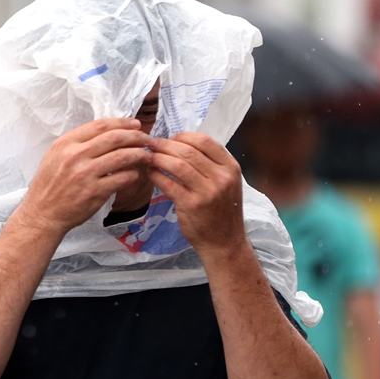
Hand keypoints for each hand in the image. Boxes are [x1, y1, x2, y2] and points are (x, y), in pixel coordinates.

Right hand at [20, 118, 152, 233]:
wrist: (43, 213)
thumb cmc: (50, 184)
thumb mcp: (56, 155)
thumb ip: (77, 143)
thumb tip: (108, 133)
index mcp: (66, 143)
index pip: (100, 125)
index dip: (122, 122)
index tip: (135, 124)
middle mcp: (75, 156)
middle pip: (115, 138)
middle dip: (135, 136)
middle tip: (145, 139)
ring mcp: (86, 174)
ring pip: (122, 157)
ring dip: (139, 154)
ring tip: (146, 156)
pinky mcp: (95, 192)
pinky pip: (122, 178)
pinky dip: (132, 174)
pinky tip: (134, 174)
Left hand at [146, 132, 246, 254]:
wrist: (224, 242)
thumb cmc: (221, 210)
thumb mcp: (226, 182)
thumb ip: (210, 163)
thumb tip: (180, 143)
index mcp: (230, 167)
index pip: (204, 141)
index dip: (183, 136)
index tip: (170, 138)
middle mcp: (221, 177)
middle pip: (188, 150)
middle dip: (165, 144)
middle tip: (151, 144)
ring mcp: (207, 192)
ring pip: (177, 165)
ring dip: (158, 158)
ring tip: (149, 157)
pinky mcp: (191, 205)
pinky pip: (168, 183)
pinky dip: (156, 174)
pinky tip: (150, 172)